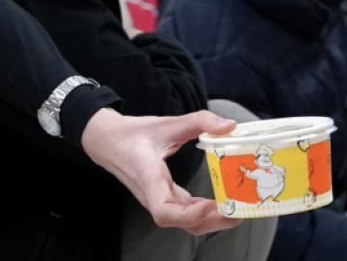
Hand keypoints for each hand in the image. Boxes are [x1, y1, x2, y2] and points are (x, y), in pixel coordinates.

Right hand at [81, 108, 240, 235]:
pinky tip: (222, 204)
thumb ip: (199, 121)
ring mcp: (158, 200)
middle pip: (180, 223)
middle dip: (211, 222)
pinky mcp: (163, 198)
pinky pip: (184, 213)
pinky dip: (205, 212)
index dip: (189, 215)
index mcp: (149, 178)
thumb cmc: (133, 133)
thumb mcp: (166, 123)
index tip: (212, 205)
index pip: (164, 211)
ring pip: (184, 222)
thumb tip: (230, 126)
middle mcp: (153, 195)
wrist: (107, 142)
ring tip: (236, 210)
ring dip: (211, 221)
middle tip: (239, 211)